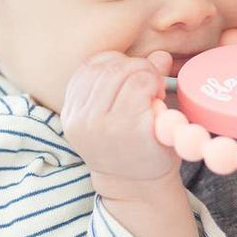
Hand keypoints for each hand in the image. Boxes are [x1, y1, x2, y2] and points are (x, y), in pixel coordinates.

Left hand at [61, 50, 179, 185]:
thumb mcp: (168, 127)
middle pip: (117, 71)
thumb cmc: (153, 154)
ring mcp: (79, 120)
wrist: (126, 181)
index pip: (140, 80)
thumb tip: (161, 56)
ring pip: (97, 68)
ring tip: (130, 78)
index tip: (157, 89)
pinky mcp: (67, 116)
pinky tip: (112, 75)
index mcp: (127, 129)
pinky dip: (99, 68)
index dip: (153, 78)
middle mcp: (98, 125)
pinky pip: (81, 75)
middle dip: (138, 67)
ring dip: (119, 64)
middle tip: (146, 80)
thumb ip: (162, 87)